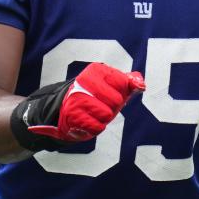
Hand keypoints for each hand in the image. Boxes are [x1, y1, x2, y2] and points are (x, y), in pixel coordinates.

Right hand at [27, 63, 144, 141]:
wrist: (57, 111)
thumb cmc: (88, 97)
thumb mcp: (106, 85)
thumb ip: (125, 83)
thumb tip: (141, 84)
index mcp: (96, 70)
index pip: (123, 83)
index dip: (121, 93)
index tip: (111, 94)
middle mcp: (85, 81)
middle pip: (117, 101)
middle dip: (112, 107)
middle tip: (99, 106)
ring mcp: (78, 98)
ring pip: (107, 115)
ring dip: (103, 119)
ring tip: (91, 113)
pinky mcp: (73, 115)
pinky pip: (98, 127)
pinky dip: (94, 128)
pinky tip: (86, 122)